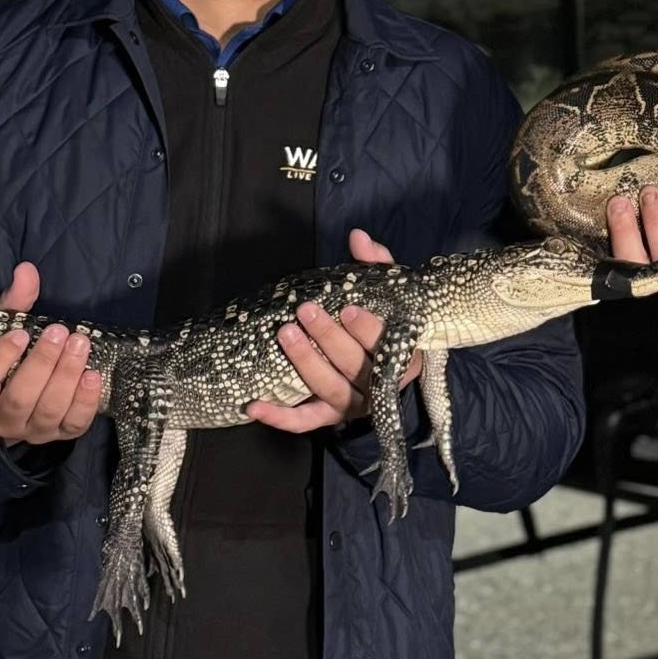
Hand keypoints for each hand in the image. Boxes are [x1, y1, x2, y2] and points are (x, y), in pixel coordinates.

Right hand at [0, 262, 103, 444]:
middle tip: (61, 332)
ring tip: (80, 344)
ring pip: (47, 411)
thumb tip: (26, 271)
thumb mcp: (5, 330)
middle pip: (20, 397)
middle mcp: (0, 419)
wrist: (26, 394)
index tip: (20, 333)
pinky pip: (73, 425)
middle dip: (43, 363)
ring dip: (67, 376)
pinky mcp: (58, 436)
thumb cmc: (11, 359)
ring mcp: (30, 431)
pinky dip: (85, 402)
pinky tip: (93, 375)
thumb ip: (14, 303)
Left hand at [249, 229, 423, 433]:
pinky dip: (280, 417)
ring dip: (306, 364)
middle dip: (329, 338)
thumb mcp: (388, 294)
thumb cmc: (387, 323)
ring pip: (330, 389)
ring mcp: (355, 404)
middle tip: (306, 312)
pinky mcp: (331, 417)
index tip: (348, 308)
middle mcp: (381, 384)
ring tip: (285, 335)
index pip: (387, 344)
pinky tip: (254, 405)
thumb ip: (377, 265)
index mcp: (403, 354)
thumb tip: (357, 237)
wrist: (391, 365)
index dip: (368, 329)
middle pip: (355, 366)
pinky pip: (305, 421)